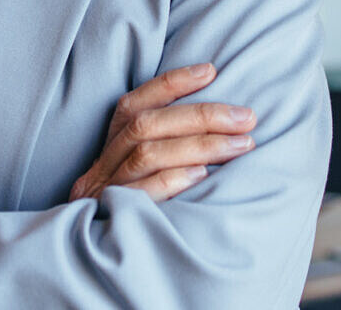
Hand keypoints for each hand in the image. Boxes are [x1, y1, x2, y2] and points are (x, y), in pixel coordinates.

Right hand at [68, 62, 255, 203]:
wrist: (94, 269)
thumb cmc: (136, 218)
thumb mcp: (141, 180)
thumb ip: (164, 150)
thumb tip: (221, 122)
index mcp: (107, 150)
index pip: (133, 104)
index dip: (171, 84)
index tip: (211, 70)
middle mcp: (100, 168)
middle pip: (145, 126)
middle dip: (200, 116)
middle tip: (246, 119)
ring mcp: (103, 194)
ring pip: (147, 155)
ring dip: (198, 145)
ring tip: (240, 145)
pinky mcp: (110, 220)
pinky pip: (140, 194)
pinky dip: (172, 179)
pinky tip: (203, 176)